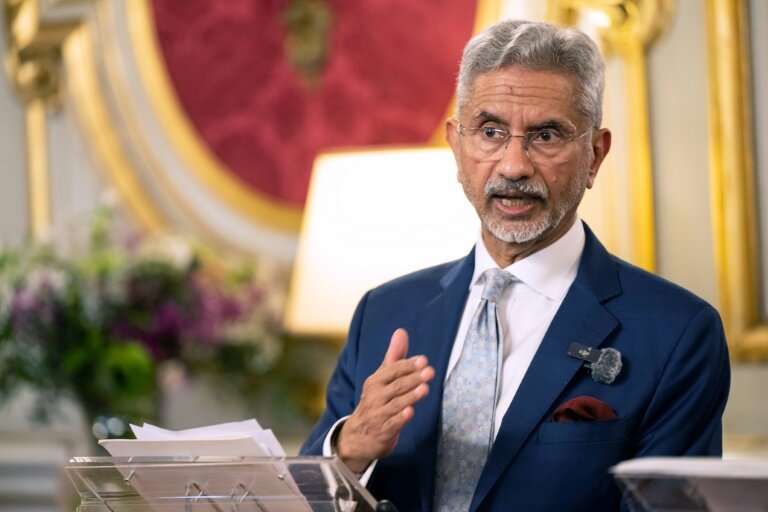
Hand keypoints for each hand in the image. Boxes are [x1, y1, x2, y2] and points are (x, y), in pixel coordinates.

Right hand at [336, 328, 434, 472]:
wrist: (358, 436)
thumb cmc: (376, 401)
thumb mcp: (382, 379)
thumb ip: (394, 357)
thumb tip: (401, 331)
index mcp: (375, 381)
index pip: (393, 370)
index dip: (408, 365)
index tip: (424, 361)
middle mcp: (375, 396)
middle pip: (396, 386)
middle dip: (413, 378)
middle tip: (430, 372)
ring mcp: (378, 415)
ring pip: (396, 404)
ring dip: (410, 396)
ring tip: (424, 389)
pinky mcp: (382, 432)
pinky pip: (392, 424)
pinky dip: (400, 419)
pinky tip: (411, 413)